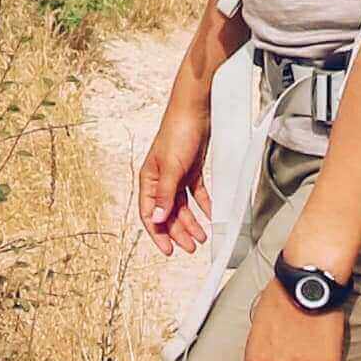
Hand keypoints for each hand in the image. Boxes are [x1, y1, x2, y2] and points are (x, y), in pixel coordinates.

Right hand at [138, 95, 209, 247]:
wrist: (195, 110)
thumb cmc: (177, 132)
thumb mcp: (171, 167)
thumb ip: (165, 195)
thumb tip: (156, 219)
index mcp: (150, 179)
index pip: (150, 213)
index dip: (158, 233)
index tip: (169, 250)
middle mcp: (161, 180)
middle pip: (168, 213)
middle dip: (178, 231)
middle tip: (190, 247)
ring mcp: (177, 175)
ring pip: (183, 206)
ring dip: (192, 222)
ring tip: (202, 236)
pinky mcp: (191, 170)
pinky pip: (196, 194)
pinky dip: (203, 205)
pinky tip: (211, 215)